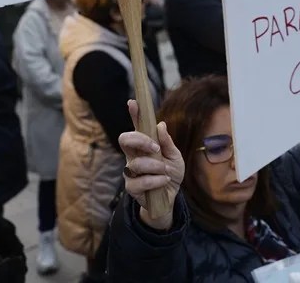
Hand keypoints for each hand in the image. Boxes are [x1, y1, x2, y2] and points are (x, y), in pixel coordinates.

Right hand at [119, 100, 184, 230]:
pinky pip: (140, 181)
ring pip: (135, 163)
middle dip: (140, 141)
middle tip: (155, 148)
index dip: (134, 114)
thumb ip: (167, 143)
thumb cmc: (170, 174)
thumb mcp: (175, 157)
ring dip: (154, 166)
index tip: (133, 102)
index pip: (137, 126)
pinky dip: (155, 180)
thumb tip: (161, 125)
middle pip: (125, 139)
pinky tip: (163, 181)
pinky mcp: (131, 187)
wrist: (171, 198)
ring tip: (164, 171)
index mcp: (145, 145)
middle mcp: (134, 155)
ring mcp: (130, 170)